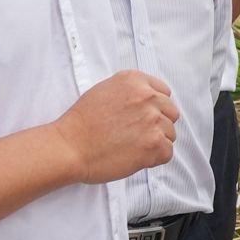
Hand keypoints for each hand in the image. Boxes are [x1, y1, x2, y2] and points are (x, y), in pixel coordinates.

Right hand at [52, 71, 178, 183]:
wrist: (69, 147)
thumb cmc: (81, 124)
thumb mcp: (104, 91)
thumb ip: (131, 92)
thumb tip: (149, 101)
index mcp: (135, 80)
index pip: (164, 93)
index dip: (154, 108)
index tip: (142, 118)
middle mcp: (147, 96)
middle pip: (171, 112)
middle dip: (157, 125)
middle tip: (135, 134)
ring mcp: (152, 120)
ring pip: (170, 134)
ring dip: (155, 142)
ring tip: (130, 146)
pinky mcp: (154, 143)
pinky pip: (167, 153)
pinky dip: (154, 159)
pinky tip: (134, 157)